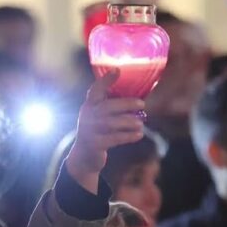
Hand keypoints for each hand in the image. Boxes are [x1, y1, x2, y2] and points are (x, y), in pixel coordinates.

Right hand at [66, 69, 144, 192]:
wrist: (84, 157)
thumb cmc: (97, 132)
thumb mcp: (97, 117)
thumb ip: (109, 106)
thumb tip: (135, 96)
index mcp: (88, 106)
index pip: (95, 90)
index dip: (106, 80)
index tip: (117, 70)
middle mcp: (87, 117)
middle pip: (107, 107)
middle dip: (126, 104)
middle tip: (142, 104)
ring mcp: (89, 131)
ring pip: (112, 123)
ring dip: (129, 122)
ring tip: (141, 123)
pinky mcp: (95, 144)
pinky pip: (115, 139)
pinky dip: (129, 136)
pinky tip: (139, 134)